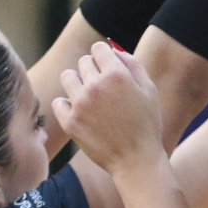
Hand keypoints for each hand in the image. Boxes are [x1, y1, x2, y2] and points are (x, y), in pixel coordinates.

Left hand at [54, 42, 163, 173]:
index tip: (109, 70)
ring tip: (90, 98)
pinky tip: (81, 113)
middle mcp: (96, 86)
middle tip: (105, 89)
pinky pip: (58, 101)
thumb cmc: (147, 124)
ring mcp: (80, 104)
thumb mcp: (149, 90)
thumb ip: (133, 63)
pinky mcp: (70, 121)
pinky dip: (67, 105)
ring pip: (68, 77)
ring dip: (78, 83)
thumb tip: (113, 49)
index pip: (98, 48)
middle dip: (93, 70)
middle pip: (83, 61)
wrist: (136, 160)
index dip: (105, 57)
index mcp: (117, 75)